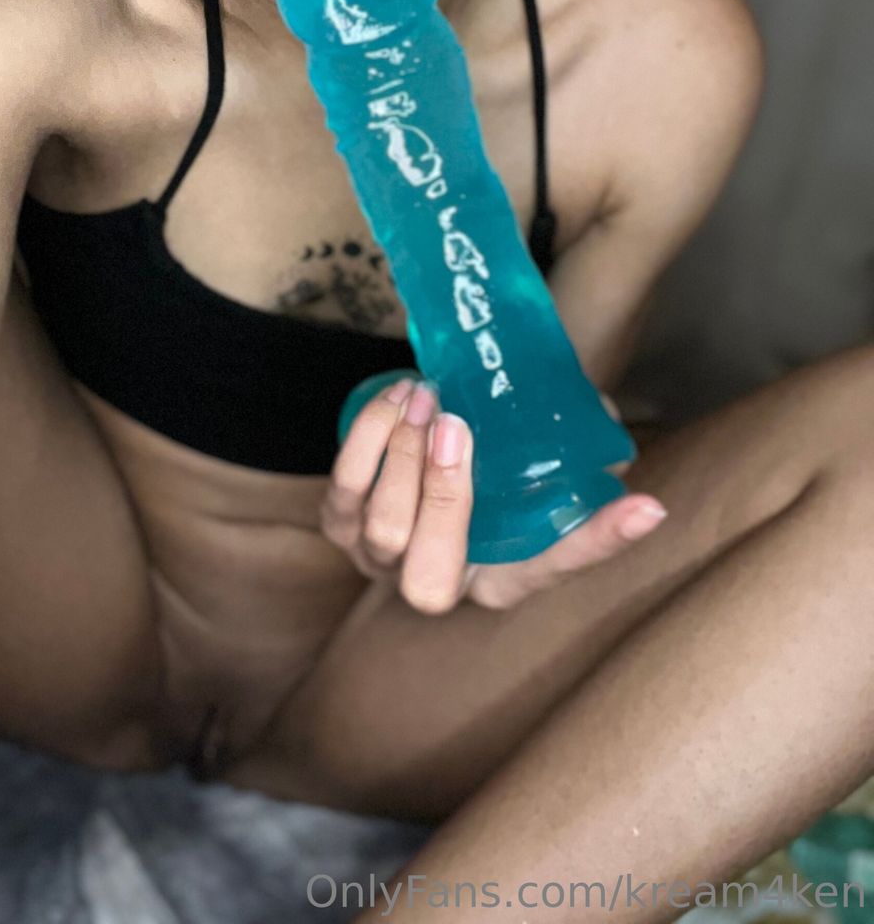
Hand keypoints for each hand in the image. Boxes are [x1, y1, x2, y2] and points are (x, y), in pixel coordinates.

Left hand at [320, 376, 666, 614]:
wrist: (413, 460)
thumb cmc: (478, 467)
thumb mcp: (522, 463)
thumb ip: (564, 451)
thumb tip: (609, 426)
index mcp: (503, 577)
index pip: (557, 566)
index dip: (600, 541)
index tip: (643, 505)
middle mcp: (441, 585)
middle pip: (432, 575)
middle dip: (444, 498)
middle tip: (458, 426)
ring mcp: (380, 563)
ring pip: (382, 530)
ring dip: (401, 457)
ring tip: (426, 398)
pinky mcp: (340, 525)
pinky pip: (343, 490)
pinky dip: (368, 440)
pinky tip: (397, 400)